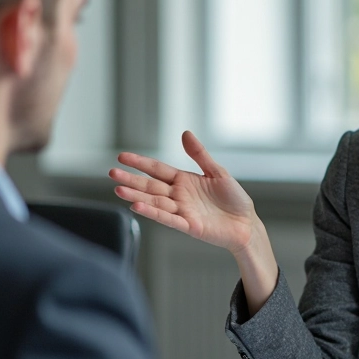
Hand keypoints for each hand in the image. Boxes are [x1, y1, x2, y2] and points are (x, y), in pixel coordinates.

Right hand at [109, 131, 257, 254]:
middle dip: (131, 179)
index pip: (157, 170)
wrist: (246, 223)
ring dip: (137, 196)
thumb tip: (185, 133)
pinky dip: (153, 213)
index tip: (122, 157)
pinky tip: (138, 206)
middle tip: (112, 173)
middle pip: (150, 186)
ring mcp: (182, 211)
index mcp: (184, 181)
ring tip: (119, 190)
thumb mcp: (217, 172)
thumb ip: (200, 155)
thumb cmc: (234, 199)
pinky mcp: (189, 225)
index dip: (140, 163)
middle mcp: (179, 196)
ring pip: (155, 202)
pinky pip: (168, 218)